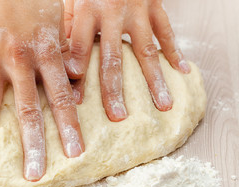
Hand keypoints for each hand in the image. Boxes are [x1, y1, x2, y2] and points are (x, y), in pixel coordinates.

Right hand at [0, 0, 84, 180]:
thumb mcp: (59, 22)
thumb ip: (66, 52)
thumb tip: (76, 77)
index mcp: (47, 54)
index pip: (62, 98)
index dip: (70, 126)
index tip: (74, 152)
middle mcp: (21, 60)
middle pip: (28, 109)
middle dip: (33, 143)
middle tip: (34, 173)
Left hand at [64, 0, 190, 120]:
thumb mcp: (71, 0)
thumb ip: (67, 28)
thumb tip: (62, 63)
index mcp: (86, 12)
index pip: (80, 49)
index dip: (77, 77)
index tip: (75, 102)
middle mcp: (112, 14)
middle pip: (113, 58)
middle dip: (114, 90)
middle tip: (118, 116)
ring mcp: (137, 12)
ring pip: (146, 51)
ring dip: (154, 80)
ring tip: (163, 104)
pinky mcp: (154, 7)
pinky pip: (167, 32)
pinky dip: (175, 52)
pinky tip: (182, 71)